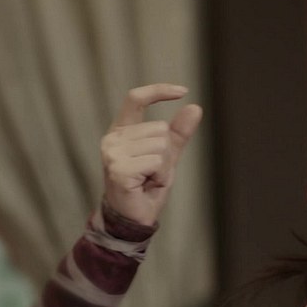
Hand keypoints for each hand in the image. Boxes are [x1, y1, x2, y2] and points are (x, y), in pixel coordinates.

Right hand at [100, 84, 202, 225]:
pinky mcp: (118, 169)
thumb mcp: (167, 154)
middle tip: (153, 171)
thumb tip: (195, 107)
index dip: (158, 91)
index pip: (135, 99)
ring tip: (149, 178)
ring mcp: (112, 153)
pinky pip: (156, 161)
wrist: (135, 216)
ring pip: (160, 145)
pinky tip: (146, 184)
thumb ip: (179, 132)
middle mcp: (112, 139)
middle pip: (159, 129)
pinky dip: (160, 175)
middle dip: (166, 153)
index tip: (183, 91)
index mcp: (121, 130)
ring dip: (164, 166)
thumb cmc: (148, 184)